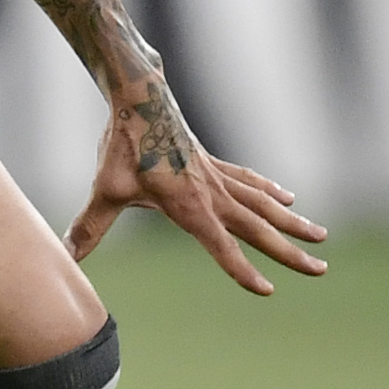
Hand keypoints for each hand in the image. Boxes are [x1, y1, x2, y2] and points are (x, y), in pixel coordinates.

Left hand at [65, 73, 328, 294]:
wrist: (140, 98)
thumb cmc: (123, 146)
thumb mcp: (105, 190)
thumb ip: (91, 227)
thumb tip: (66, 255)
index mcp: (189, 206)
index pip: (221, 247)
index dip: (242, 271)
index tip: (268, 291)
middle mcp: (211, 193)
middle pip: (258, 228)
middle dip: (289, 251)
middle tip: (321, 269)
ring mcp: (216, 176)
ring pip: (263, 204)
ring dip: (292, 221)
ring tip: (322, 235)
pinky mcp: (212, 161)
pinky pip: (248, 180)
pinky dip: (269, 190)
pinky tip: (288, 197)